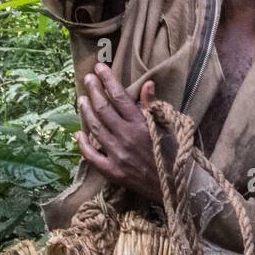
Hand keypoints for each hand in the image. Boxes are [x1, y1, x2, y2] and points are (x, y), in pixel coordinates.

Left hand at [75, 63, 162, 202]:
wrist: (177, 187)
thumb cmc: (175, 154)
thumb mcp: (167, 127)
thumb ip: (152, 107)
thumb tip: (148, 84)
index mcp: (141, 125)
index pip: (120, 97)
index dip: (108, 81)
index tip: (99, 68)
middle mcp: (127, 137)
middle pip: (103, 110)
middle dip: (94, 91)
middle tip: (87, 78)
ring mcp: (118, 155)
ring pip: (95, 129)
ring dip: (86, 112)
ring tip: (81, 99)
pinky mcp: (113, 172)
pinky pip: (92, 156)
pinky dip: (83, 144)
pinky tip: (78, 133)